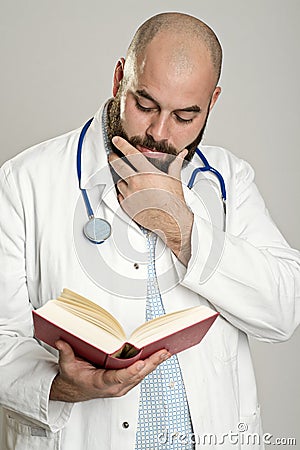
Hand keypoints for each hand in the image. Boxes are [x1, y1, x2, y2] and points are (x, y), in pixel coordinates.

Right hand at [50, 340, 170, 401]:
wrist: (74, 391)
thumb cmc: (73, 380)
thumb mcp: (67, 366)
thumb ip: (66, 353)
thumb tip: (62, 341)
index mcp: (101, 383)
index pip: (118, 378)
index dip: (130, 372)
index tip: (141, 364)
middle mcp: (114, 387)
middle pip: (136, 376)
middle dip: (151, 364)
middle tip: (163, 352)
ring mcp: (121, 386)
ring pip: (141, 375)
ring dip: (154, 364)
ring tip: (165, 351)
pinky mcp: (125, 383)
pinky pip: (140, 374)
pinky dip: (151, 365)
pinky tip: (159, 356)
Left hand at [109, 137, 193, 265]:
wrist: (171, 220)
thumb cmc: (173, 202)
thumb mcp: (175, 179)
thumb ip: (175, 163)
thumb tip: (181, 155)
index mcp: (147, 173)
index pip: (130, 154)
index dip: (121, 144)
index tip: (116, 140)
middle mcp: (136, 182)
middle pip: (118, 165)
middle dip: (113, 158)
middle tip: (113, 156)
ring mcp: (130, 194)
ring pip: (118, 181)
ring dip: (122, 178)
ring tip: (130, 180)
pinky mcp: (127, 205)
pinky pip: (120, 195)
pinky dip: (123, 192)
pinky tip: (131, 193)